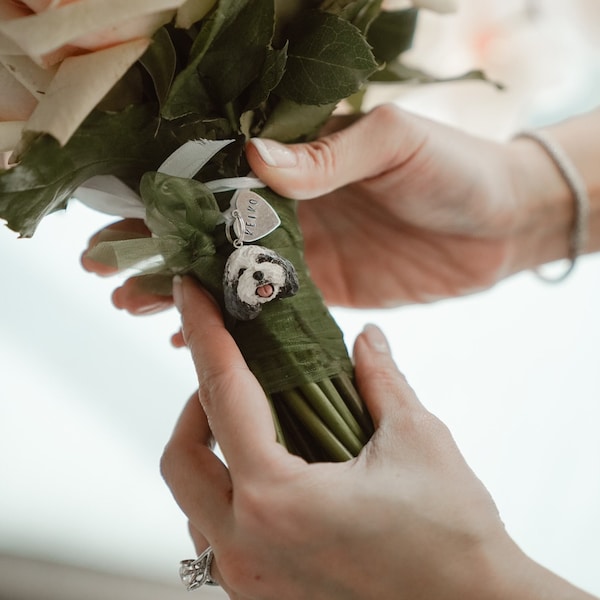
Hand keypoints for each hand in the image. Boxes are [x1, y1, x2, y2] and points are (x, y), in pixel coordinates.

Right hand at [82, 104, 583, 311]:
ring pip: (232, 279)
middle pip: (211, 237)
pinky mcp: (330, 296)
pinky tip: (198, 342)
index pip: (219, 186)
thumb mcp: (393, 143)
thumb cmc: (454, 168)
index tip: (121, 224)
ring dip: (183, 294)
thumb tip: (255, 159)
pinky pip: (272, 315)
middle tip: (107, 275)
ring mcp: (308, 258)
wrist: (501, 221)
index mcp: (301, 167)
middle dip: (157, 254)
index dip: (168, 205)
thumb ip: (327, 156)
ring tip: (132, 307)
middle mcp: (295, 212)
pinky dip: (236, 328)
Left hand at [160, 276, 582, 599]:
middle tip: (233, 374)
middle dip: (196, 404)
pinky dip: (224, 491)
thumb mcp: (417, 440)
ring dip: (208, 451)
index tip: (191, 295)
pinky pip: (214, 533)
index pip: (223, 397)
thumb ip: (381, 380)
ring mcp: (249, 580)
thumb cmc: (453, 537)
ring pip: (191, 501)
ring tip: (250, 422)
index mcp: (277, 500)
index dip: (206, 336)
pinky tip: (265, 472)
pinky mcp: (263, 596)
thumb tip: (366, 339)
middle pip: (182, 458)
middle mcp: (247, 547)